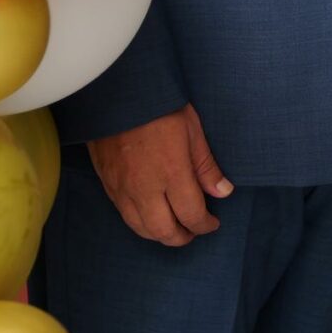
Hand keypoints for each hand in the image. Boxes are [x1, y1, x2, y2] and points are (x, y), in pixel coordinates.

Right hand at [89, 104, 232, 246]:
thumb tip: (223, 192)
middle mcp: (145, 188)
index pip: (191, 214)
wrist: (118, 95)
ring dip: (159, 234)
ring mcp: (123, 189)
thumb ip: (206, 166)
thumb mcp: (193, 131)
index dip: (204, 225)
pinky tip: (150, 217)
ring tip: (174, 228)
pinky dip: (139, 223)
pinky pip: (124, 215)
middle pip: (163, 230)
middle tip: (194, 231)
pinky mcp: (108, 184)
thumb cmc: (161, 107)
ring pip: (140, 228)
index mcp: (172, 173)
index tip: (213, 223)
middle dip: (181, 237)